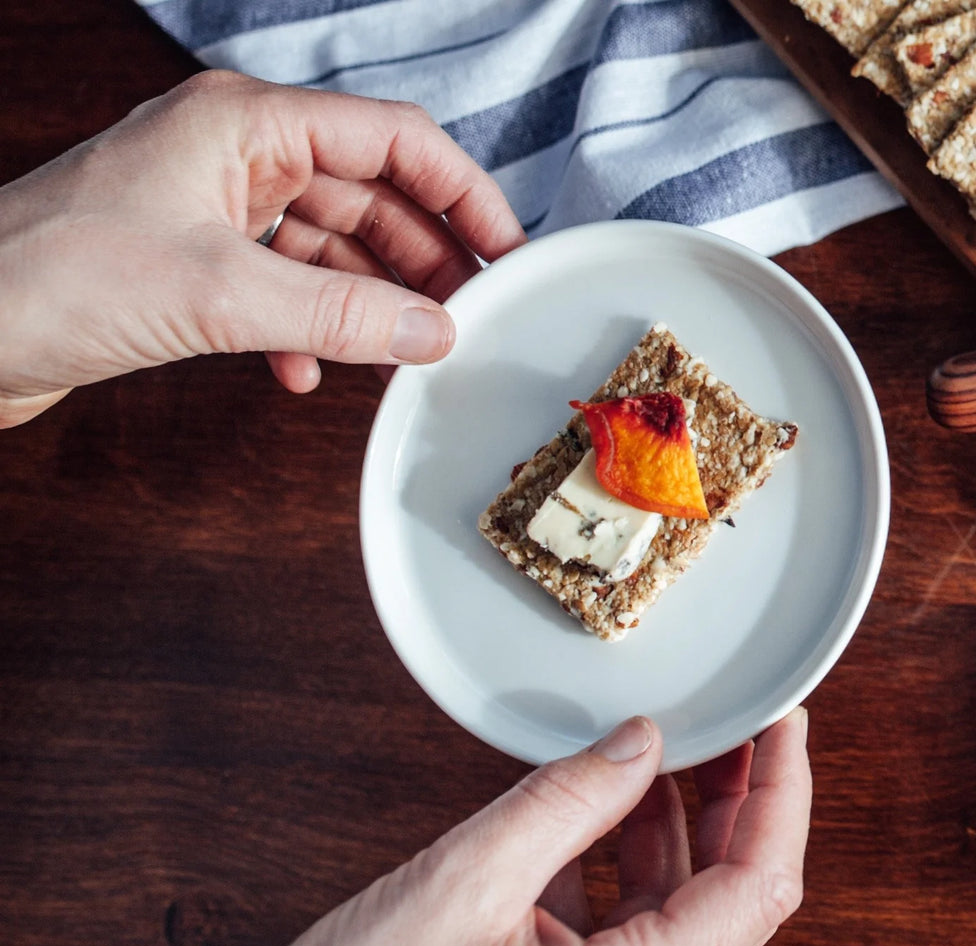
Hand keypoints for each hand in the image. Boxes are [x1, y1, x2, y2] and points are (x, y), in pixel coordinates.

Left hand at [0, 70, 525, 427]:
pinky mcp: (192, 262)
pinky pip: (285, 289)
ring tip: (406, 352)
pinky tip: (309, 374)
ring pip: (330, 247)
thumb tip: (432, 332)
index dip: (462, 192)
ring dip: (368, 303)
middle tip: (470, 314)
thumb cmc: (47, 276)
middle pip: (369, 194)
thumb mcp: (218, 295)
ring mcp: (212, 207)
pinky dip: (309, 333)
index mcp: (243, 123)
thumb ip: (339, 317)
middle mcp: (234, 155)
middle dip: (423, 258)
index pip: (391, 139)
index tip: (509, 249)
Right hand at [203, 709, 810, 945]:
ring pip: (681, 913)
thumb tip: (641, 741)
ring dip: (682, 827)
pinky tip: (603, 804)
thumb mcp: (461, 885)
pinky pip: (627, 932)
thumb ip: (565, 802)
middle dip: (742, 801)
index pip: (759, 885)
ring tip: (672, 747)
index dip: (784, 793)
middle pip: (732, 898)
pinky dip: (624, 862)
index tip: (784, 723)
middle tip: (735, 721)